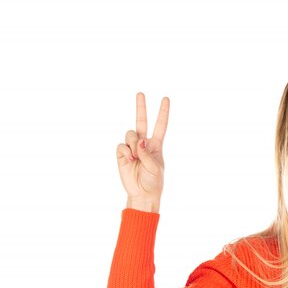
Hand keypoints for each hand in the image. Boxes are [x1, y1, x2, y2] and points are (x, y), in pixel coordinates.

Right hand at [116, 92, 169, 209]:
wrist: (142, 193)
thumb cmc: (153, 181)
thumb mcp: (155, 167)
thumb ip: (147, 153)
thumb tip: (140, 141)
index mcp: (156, 145)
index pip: (160, 125)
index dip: (163, 112)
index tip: (165, 99)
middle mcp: (143, 144)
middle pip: (141, 121)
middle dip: (141, 107)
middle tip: (140, 93)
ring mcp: (132, 148)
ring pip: (130, 134)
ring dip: (133, 143)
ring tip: (136, 158)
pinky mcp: (122, 154)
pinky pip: (121, 145)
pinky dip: (126, 152)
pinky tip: (130, 161)